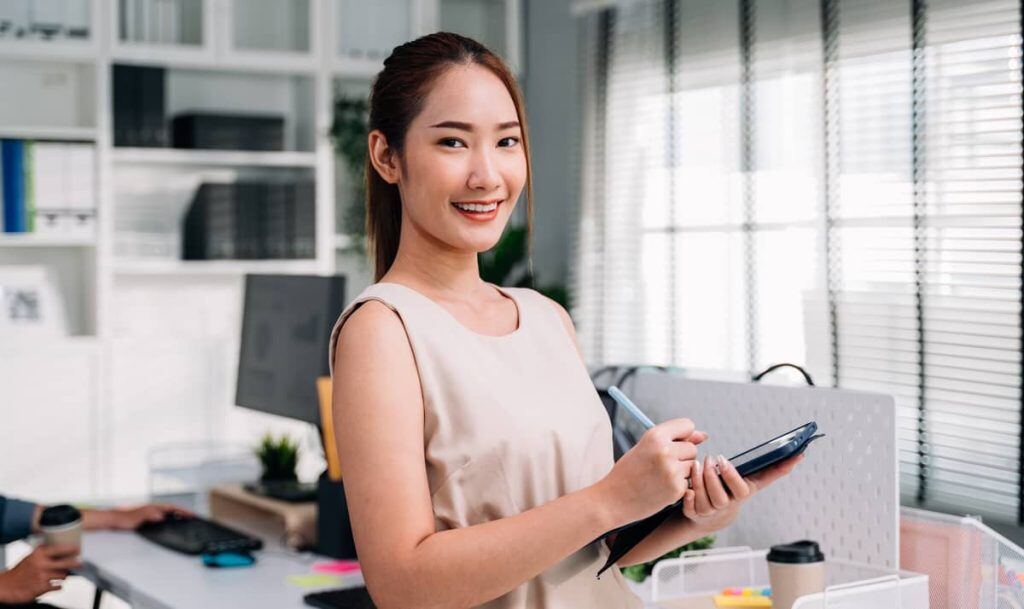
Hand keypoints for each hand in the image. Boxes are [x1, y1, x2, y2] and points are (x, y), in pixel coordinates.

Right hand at [0, 544, 79, 603]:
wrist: (7, 586)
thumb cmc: (20, 571)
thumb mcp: (31, 557)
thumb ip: (43, 551)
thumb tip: (58, 543)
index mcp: (38, 554)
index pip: (59, 549)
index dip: (70, 549)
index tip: (78, 548)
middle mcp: (41, 564)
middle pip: (66, 562)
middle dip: (75, 563)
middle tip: (79, 563)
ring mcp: (42, 576)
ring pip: (63, 575)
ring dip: (63, 576)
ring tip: (60, 575)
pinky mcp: (42, 588)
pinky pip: (58, 586)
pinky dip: (58, 586)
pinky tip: (56, 585)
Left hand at [101, 504, 191, 530]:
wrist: (111, 519)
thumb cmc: (121, 518)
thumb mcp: (135, 518)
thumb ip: (149, 515)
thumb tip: (161, 515)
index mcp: (151, 507)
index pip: (171, 508)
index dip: (183, 511)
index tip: (192, 514)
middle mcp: (151, 508)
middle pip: (171, 509)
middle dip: (182, 512)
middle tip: (191, 517)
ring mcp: (148, 511)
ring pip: (166, 512)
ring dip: (175, 515)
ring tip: (183, 519)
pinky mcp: (145, 516)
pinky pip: (160, 516)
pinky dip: (167, 518)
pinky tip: (167, 522)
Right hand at [598, 418, 707, 525]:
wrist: (613, 499)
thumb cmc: (629, 471)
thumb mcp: (646, 448)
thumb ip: (675, 439)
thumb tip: (703, 436)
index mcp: (655, 435)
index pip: (687, 425)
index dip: (682, 436)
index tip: (671, 445)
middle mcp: (665, 450)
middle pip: (692, 448)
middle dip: (682, 456)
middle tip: (660, 466)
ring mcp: (672, 470)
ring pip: (693, 466)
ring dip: (682, 472)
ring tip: (660, 477)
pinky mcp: (677, 488)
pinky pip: (689, 482)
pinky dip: (679, 486)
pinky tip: (661, 489)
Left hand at [682, 453, 804, 534]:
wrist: (713, 517)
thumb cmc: (733, 491)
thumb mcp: (752, 480)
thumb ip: (772, 470)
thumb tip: (799, 455)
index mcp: (741, 494)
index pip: (741, 489)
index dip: (732, 476)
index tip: (723, 461)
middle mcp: (726, 505)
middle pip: (720, 496)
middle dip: (712, 476)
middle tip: (708, 458)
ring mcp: (711, 512)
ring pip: (704, 500)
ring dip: (698, 481)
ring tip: (697, 464)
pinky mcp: (695, 515)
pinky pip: (690, 509)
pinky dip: (688, 498)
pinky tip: (687, 489)